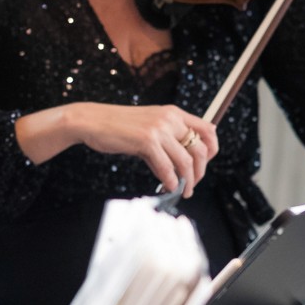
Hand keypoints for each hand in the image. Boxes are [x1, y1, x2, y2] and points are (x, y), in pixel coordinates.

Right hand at [17, 100, 218, 195]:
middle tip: (193, 183)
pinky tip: (168, 187)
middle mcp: (170, 119)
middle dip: (200, 171)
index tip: (206, 163)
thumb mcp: (148, 125)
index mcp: (173, 113)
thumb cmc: (117, 125)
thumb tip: (182, 161)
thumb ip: (167, 137)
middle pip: (201, 149)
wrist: (91, 120)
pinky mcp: (146, 141)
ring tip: (183, 191)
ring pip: (186, 161)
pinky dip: (171, 181)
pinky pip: (167, 168)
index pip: (208, 129)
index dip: (213, 149)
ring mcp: (159, 130)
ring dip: (188, 181)